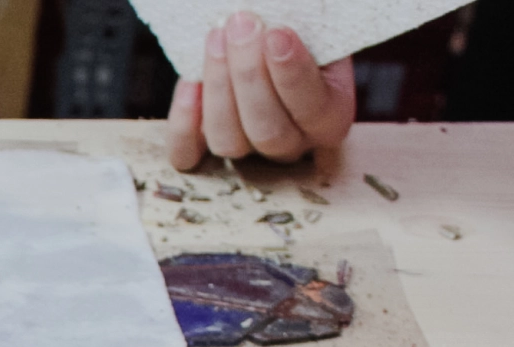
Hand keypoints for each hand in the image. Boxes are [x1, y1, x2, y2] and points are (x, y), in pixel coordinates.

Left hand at [166, 11, 355, 171]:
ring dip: (218, 88)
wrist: (264, 38)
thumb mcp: (310, 27)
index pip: (313, 109)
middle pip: (268, 131)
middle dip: (250, 75)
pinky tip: (189, 84)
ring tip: (216, 38)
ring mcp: (247, 151)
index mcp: (330, 117)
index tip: (278, 34)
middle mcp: (290, 143)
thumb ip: (302, 30)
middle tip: (241, 25)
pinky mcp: (205, 149)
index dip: (293, 75)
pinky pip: (187, 154)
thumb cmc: (292, 31)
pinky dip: (184, 124)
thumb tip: (279, 28)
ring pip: (227, 141)